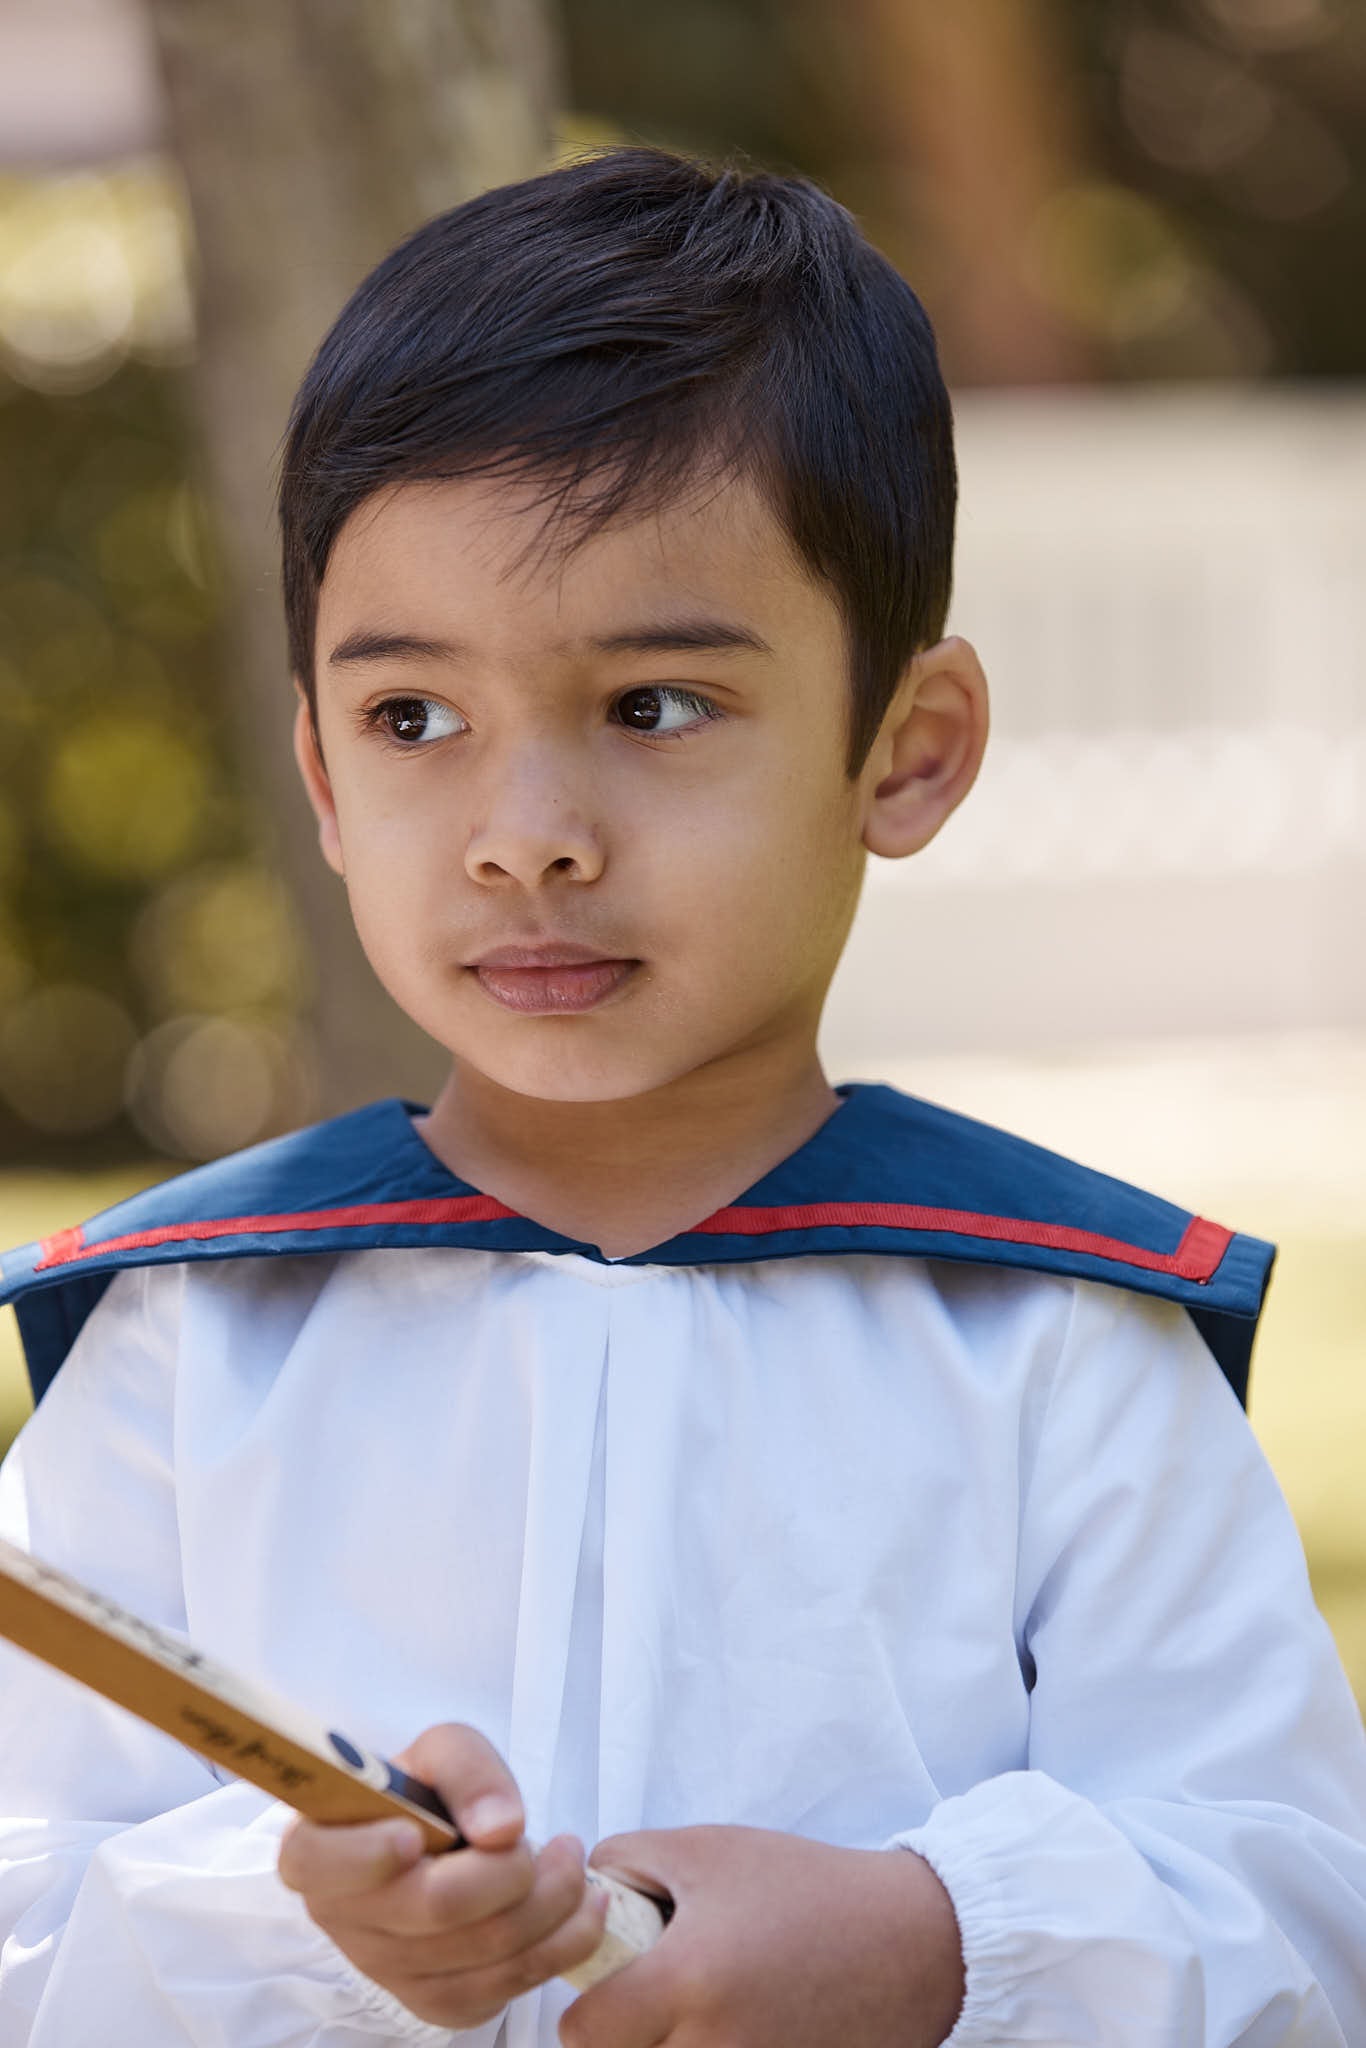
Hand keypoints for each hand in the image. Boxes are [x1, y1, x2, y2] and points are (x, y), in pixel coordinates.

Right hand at [277, 1723, 608, 2027]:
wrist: (437, 1843)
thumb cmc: (426, 1792)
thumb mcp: (440, 1751)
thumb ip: (467, 1769)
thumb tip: (502, 1829)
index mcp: (315, 1852)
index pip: (323, 1864)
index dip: (370, 1854)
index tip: (417, 1833)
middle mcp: (341, 1920)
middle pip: (437, 1908)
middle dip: (517, 1873)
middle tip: (561, 1842)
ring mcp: (385, 1971)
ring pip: (483, 1954)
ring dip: (554, 1908)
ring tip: (575, 1865)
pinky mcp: (432, 2004)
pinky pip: (504, 1989)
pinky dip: (558, 1950)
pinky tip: (580, 1912)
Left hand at [561, 1825, 963, 2047]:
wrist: (908, 1943)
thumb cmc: (803, 1888)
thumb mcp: (706, 1849)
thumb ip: (624, 1862)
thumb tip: (578, 1895)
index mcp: (690, 1982)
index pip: (581, 2035)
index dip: (585, 2004)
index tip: (611, 1979)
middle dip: (626, 2034)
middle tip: (656, 1992)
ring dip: (668, 2046)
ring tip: (702, 2002)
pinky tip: (740, 2020)